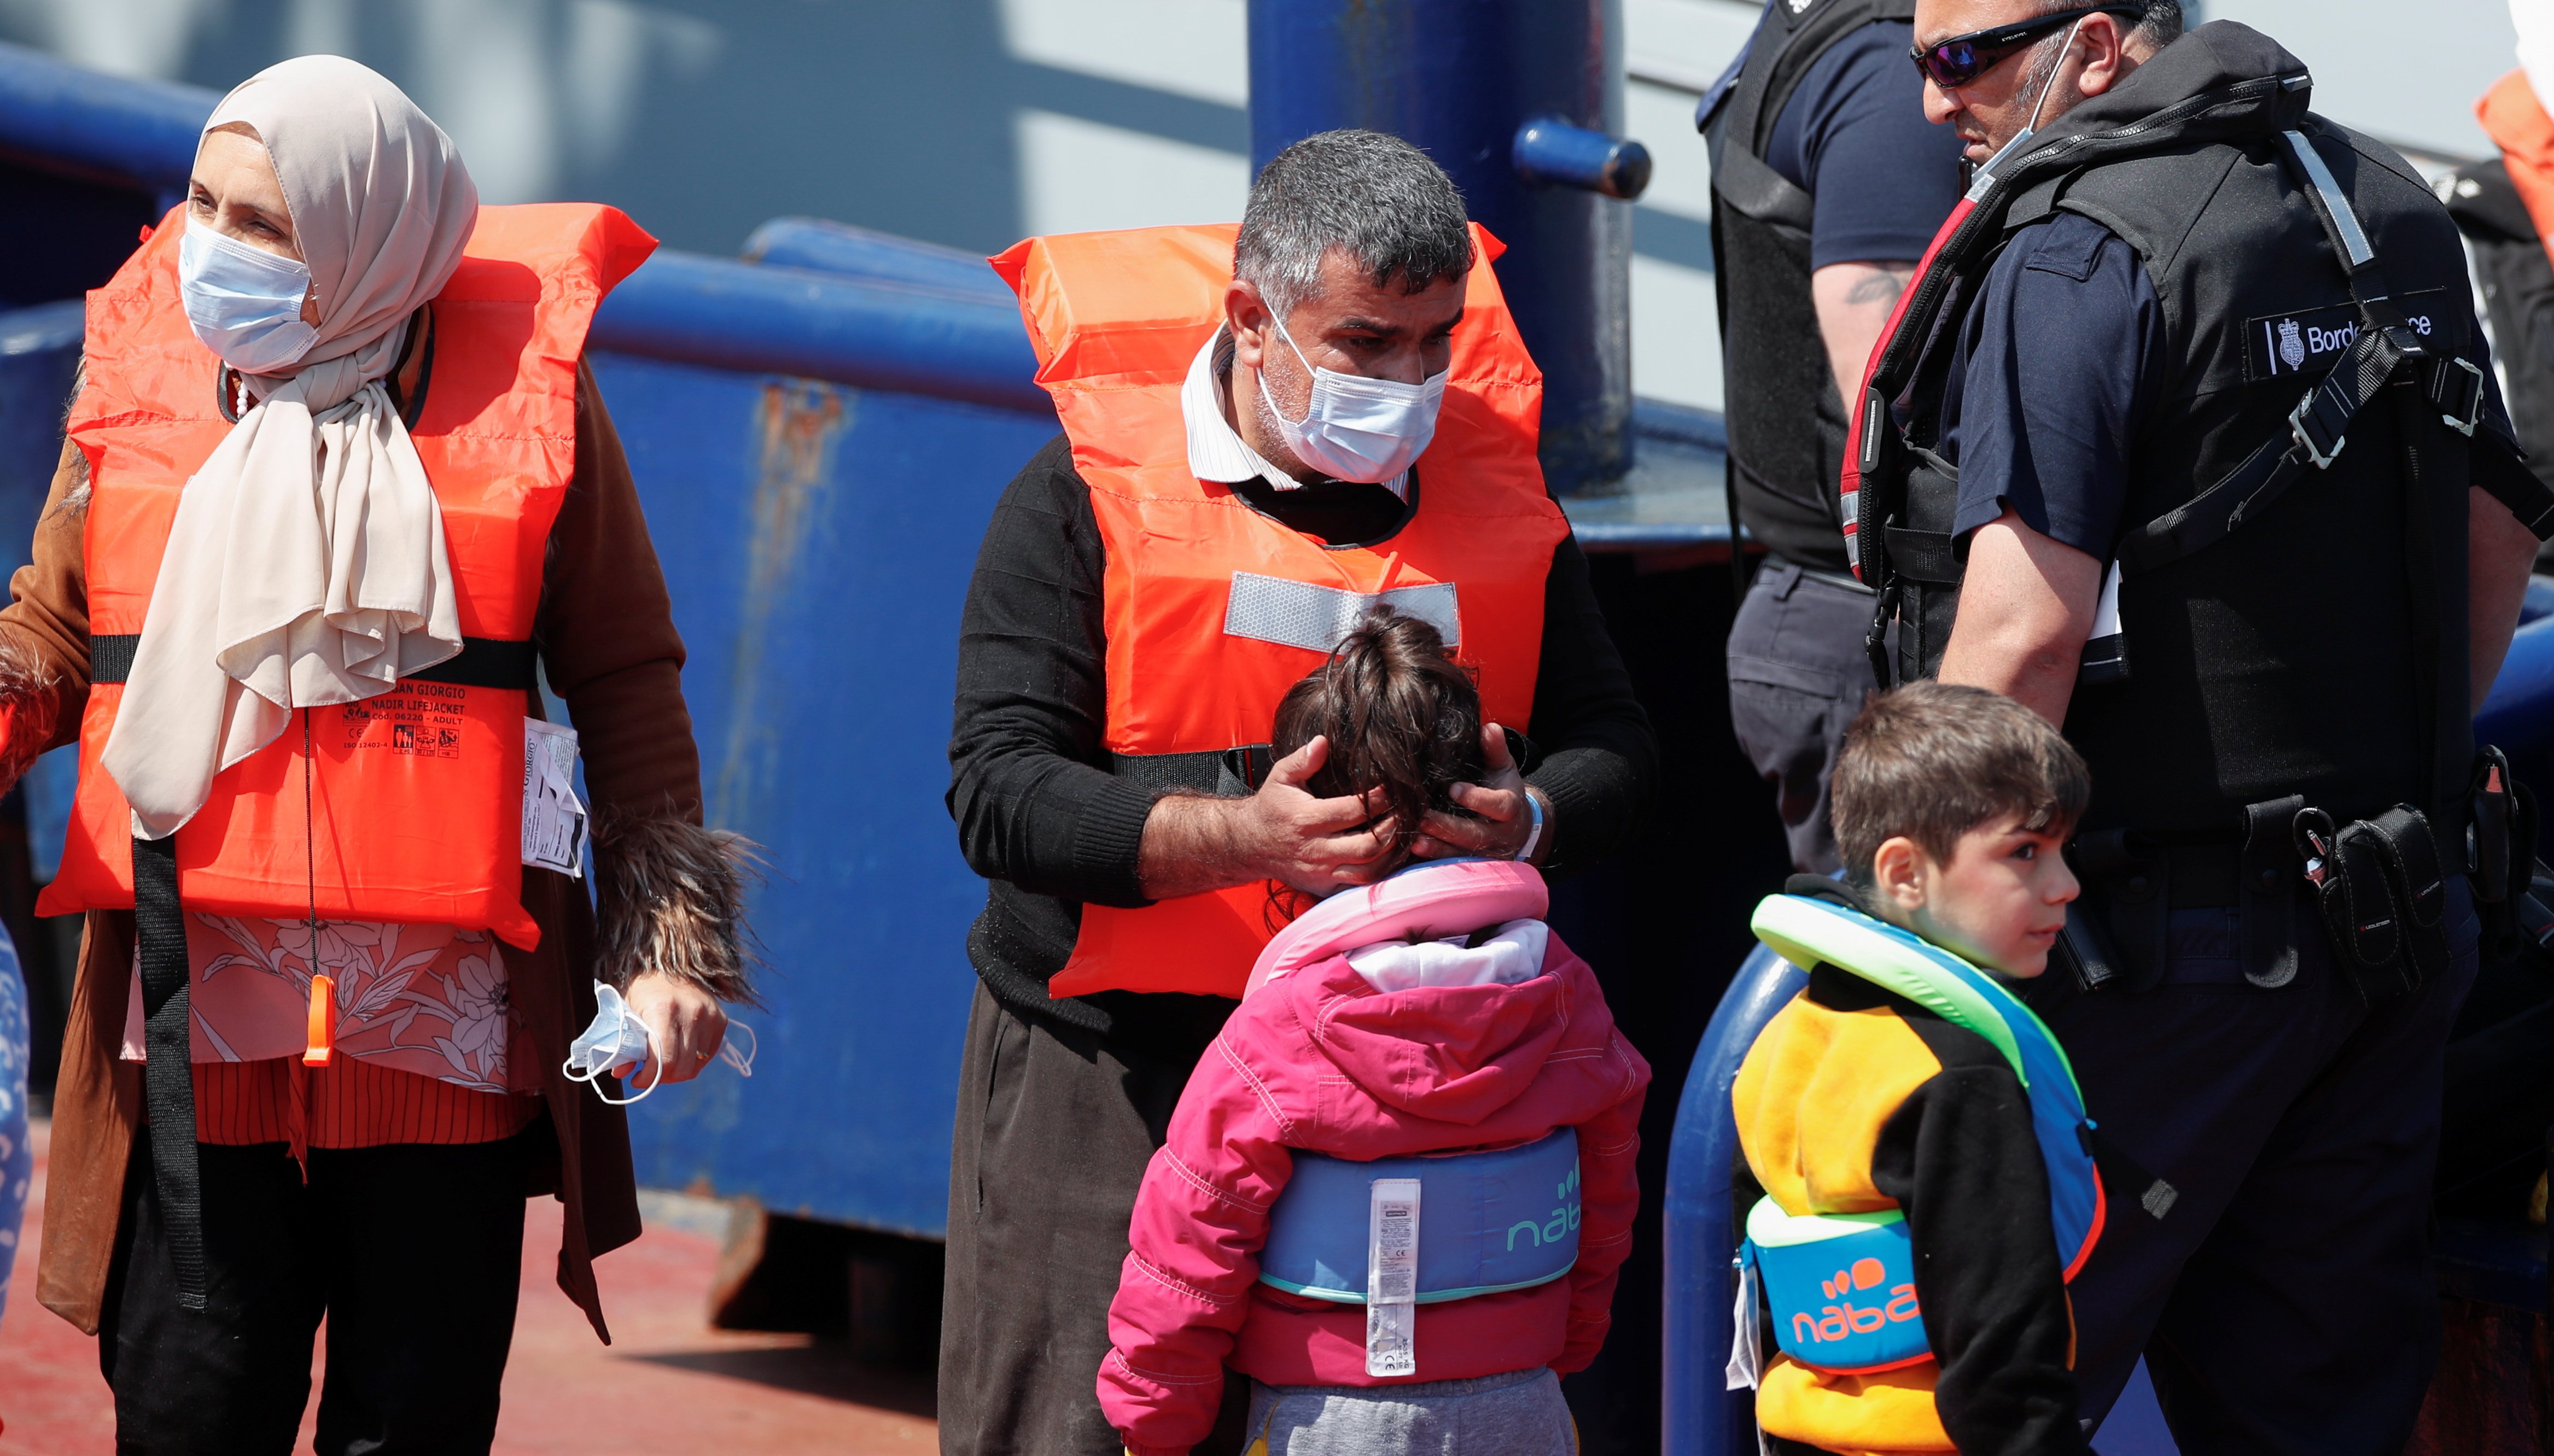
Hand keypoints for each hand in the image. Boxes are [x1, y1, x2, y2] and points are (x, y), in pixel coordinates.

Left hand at [613, 971, 728, 1086]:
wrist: (669, 965)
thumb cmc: (643, 990)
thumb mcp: (627, 1013)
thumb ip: (624, 1043)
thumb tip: (620, 1073)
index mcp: (663, 1009)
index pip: (663, 1059)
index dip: (649, 1078)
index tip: (637, 1081)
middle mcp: (691, 1012)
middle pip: (681, 1067)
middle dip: (662, 1078)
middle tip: (650, 1075)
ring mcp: (710, 1016)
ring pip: (696, 1065)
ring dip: (678, 1072)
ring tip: (664, 1066)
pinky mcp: (721, 1019)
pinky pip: (708, 1055)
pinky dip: (693, 1062)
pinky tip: (679, 1054)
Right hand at [1135, 735, 1395, 898]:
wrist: (1250, 845)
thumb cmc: (1271, 806)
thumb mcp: (1280, 777)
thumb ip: (1302, 759)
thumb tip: (1323, 741)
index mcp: (1307, 820)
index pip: (1353, 811)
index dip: (1378, 800)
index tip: (1393, 789)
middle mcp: (1315, 850)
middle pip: (1367, 846)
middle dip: (1392, 829)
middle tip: (1405, 813)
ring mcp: (1321, 872)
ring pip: (1368, 872)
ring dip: (1392, 855)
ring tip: (1403, 835)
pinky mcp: (1324, 887)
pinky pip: (1359, 887)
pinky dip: (1379, 874)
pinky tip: (1390, 856)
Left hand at [1410, 723, 1544, 863]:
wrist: (1515, 825)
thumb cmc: (1501, 788)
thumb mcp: (1503, 767)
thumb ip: (1495, 749)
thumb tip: (1489, 727)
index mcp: (1510, 808)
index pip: (1499, 806)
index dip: (1477, 799)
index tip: (1453, 789)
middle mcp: (1501, 835)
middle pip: (1476, 836)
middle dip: (1449, 829)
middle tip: (1423, 818)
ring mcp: (1487, 854)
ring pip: (1463, 855)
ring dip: (1438, 850)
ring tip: (1414, 841)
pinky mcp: (1473, 866)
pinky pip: (1453, 867)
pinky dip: (1434, 862)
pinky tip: (1413, 854)